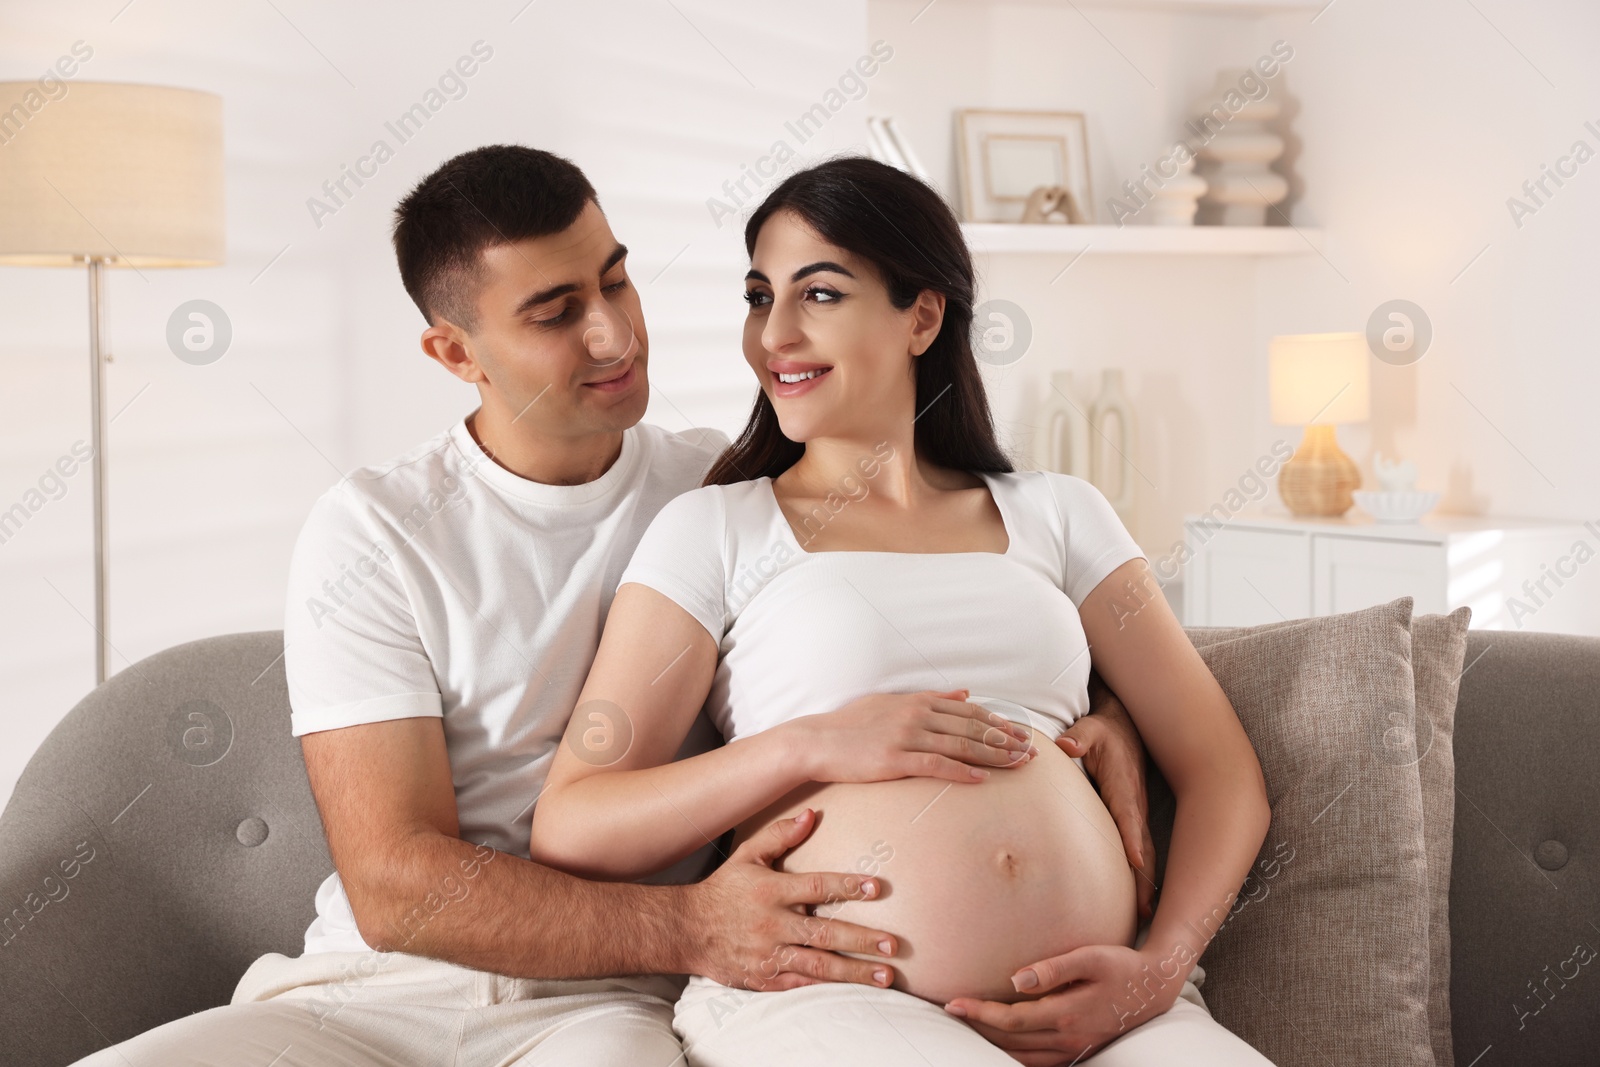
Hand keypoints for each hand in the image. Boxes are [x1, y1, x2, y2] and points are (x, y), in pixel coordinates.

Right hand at [682, 809, 898, 990]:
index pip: (816, 887)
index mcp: (771, 891)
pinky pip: (801, 984)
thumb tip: (811, 815)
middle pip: (824, 933)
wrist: (687, 929)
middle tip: (893, 945)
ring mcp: (769, 955)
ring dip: (855, 972)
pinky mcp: (765, 978)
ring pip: (819, 966)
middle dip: (862, 939)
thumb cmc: (724, 889)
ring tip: (886, 975)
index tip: (876, 888)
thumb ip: (779, 834)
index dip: (847, 886)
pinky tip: (854, 989)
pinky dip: (828, 987)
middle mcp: (773, 924)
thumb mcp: (747, 855)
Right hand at [788, 688, 1035, 785]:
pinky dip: (961, 770)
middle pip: (972, 727)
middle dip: (1007, 740)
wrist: (818, 741)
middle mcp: (917, 714)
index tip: (1022, 734)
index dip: (999, 723)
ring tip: (1018, 765)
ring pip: (961, 745)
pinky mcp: (896, 759)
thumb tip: (964, 692)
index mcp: (918, 700)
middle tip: (1032, 752)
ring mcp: (906, 736)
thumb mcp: (892, 702)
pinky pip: (936, 765)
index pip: (969, 711)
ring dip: (994, 756)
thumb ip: (931, 698)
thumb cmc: (853, 724)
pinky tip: (981, 778)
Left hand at [945, 944, 1180, 1064]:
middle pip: (1011, 1041)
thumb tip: (1015, 980)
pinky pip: (1039, 1061)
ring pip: (1022, 1056)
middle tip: (951, 1013)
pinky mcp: (1080, 1051)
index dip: (980, 1013)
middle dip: (978, 1029)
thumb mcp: (1090, 957)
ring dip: (992, 1044)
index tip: (954, 1003)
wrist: (1154, 988)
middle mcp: (1069, 1038)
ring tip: (968, 1026)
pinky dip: (1015, 1054)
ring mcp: (1076, 1049)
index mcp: (1068, 1014)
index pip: (1012, 1019)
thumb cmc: (1120, 965)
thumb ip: (1053, 969)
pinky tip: (1001, 1042)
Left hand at [1056, 678, 1156, 921]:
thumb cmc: (1105, 733)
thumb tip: (1065, 744)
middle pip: (1142, 846)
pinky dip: (1141, 876)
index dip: (1132, 839)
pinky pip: (1138, 851)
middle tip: (1147, 910)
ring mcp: (1135, 815)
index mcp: (1123, 788)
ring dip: (1145, 884)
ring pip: (1143, 854)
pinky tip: (1139, 902)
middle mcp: (1133, 805)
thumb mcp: (1091, 729)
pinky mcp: (1132, 821)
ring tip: (1146, 918)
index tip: (1137, 862)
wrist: (1125, 730)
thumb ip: (1079, 738)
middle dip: (1145, 877)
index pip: (1128, 817)